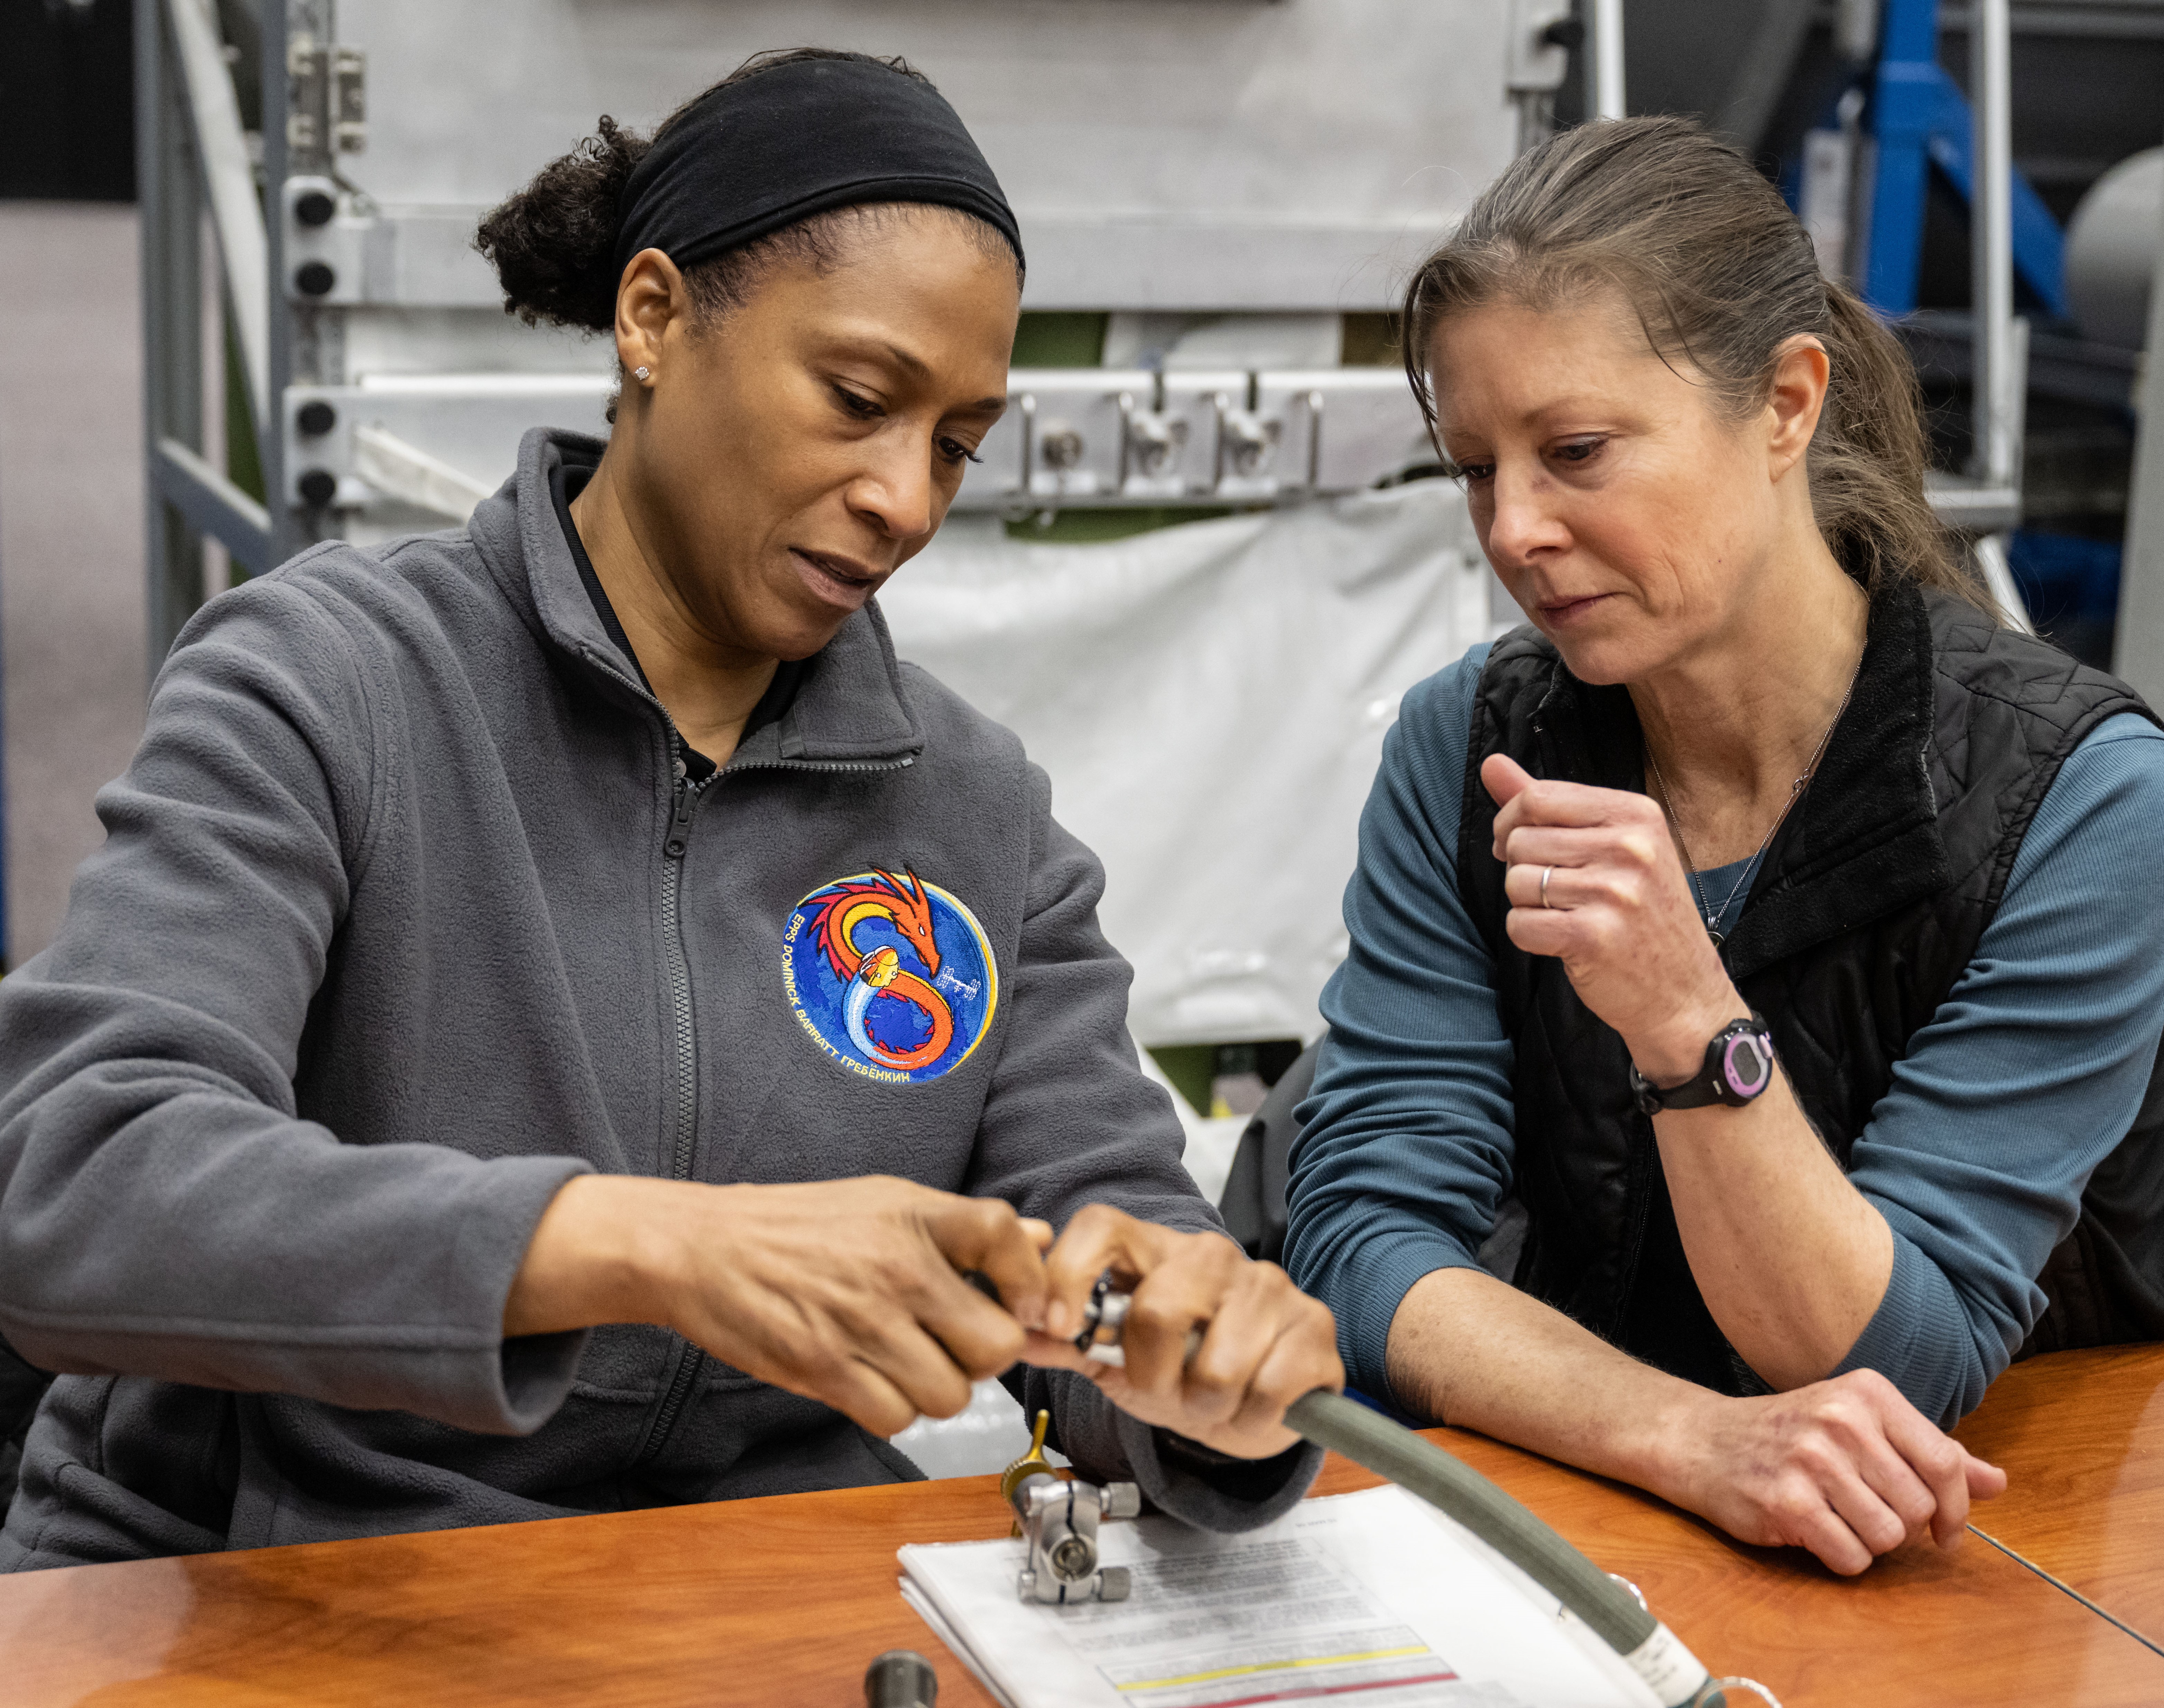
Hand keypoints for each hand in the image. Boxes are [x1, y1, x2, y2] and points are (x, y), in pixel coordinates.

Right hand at [506, 1174, 1052, 1437]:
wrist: (702, 1247)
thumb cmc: (796, 1224)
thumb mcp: (887, 1201)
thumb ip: (967, 1228)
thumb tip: (1042, 1239)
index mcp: (915, 1216)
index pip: (1007, 1238)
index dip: (1028, 1280)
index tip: (1017, 1301)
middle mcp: (898, 1269)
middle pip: (994, 1346)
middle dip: (981, 1357)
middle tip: (952, 1344)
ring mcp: (862, 1323)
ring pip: (948, 1395)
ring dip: (934, 1390)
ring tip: (904, 1362)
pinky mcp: (825, 1369)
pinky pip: (896, 1419)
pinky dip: (891, 1412)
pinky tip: (869, 1380)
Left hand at [1021, 1206, 1343, 1459]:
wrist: (1256, 1402)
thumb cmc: (1182, 1371)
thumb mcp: (1117, 1359)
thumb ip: (1066, 1342)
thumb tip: (1015, 1331)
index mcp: (1155, 1253)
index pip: (1102, 1227)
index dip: (1070, 1273)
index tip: (1060, 1326)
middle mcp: (1212, 1257)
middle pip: (1157, 1310)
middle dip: (1154, 1376)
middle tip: (1167, 1391)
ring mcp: (1268, 1286)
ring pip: (1217, 1365)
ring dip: (1207, 1405)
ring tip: (1212, 1400)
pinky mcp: (1314, 1325)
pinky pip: (1270, 1388)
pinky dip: (1254, 1417)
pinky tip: (1254, 1404)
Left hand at [1483, 752, 1737, 1081]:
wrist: (1685, 994)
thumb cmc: (1643, 916)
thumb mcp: (1611, 846)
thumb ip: (1546, 803)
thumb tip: (1491, 763)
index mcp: (1636, 814)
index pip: (1538, 797)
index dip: (1512, 824)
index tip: (1524, 847)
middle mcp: (1630, 847)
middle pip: (1520, 840)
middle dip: (1521, 868)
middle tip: (1557, 892)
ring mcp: (1614, 892)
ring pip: (1516, 883)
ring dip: (1527, 905)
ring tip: (1568, 916)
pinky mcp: (1594, 936)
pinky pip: (1520, 925)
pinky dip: (1529, 936)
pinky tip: (1564, 942)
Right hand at [1662, 1368, 2006, 1574]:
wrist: (1703, 1441)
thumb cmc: (1790, 1435)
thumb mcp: (1860, 1425)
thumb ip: (1929, 1452)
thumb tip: (1998, 1482)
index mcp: (1867, 1394)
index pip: (1945, 1462)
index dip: (1955, 1508)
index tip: (1944, 1529)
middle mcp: (1841, 1419)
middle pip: (1918, 1506)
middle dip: (1901, 1524)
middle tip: (1865, 1511)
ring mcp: (1811, 1460)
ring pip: (1888, 1536)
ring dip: (1869, 1541)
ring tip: (1837, 1517)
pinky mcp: (1787, 1502)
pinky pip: (1851, 1556)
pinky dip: (1840, 1557)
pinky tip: (1816, 1531)